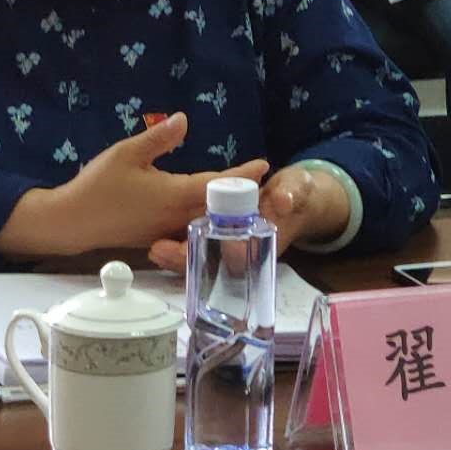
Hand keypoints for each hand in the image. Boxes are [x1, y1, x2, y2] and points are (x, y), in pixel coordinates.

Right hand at [0, 113, 268, 257]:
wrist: (71, 222)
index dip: (242, 175)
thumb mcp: (126, 153)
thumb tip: (184, 119)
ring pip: (206, 221)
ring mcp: (167, 231)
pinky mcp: (157, 238)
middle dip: (241, 197)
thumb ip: (158, 138)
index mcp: (173, 195)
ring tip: (242, 198)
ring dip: (225, 211)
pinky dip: (205, 220)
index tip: (263, 166)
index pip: (216, 184)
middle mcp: (176, 217)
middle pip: (219, 208)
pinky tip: (208, 213)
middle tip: (264, 184)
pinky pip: (190, 229)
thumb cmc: (97, 185)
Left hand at [145, 163, 350, 271]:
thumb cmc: (296, 193)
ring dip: (176, 256)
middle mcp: (242, 248)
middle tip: (157, 251)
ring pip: (200, 257)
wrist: (296, 199)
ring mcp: (229, 245)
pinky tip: (157, 242)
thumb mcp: (297, 188)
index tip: (191, 251)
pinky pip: (198, 246)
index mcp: (259, 239)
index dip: (211, 254)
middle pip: (210, 261)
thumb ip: (292, 192)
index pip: (232, 253)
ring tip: (152, 250)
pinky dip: (180, 246)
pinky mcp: (220, 237)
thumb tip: (283, 201)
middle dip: (184, 259)